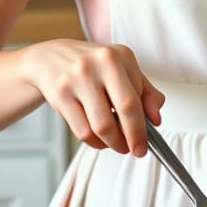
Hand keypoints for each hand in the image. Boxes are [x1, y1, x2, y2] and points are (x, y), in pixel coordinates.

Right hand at [19, 39, 164, 155]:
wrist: (50, 57)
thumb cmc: (94, 66)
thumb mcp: (123, 69)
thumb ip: (146, 92)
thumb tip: (156, 119)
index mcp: (119, 56)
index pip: (135, 100)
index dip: (142, 128)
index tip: (145, 145)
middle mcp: (98, 64)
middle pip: (120, 112)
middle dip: (130, 138)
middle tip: (133, 150)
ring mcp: (76, 78)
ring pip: (100, 126)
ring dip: (112, 143)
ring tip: (116, 143)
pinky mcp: (59, 94)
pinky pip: (81, 131)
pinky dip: (94, 142)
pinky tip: (99, 138)